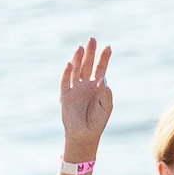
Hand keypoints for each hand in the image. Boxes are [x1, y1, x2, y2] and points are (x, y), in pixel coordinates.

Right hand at [58, 38, 112, 152]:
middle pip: (88, 65)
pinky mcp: (65, 95)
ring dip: (78, 58)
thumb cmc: (97, 121)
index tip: (108, 46)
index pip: (101, 69)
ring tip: (81, 47)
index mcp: (97, 87)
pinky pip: (65, 82)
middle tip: (92, 39)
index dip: (104, 58)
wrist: (84, 134)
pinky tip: (70, 64)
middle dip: (90, 52)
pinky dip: (66, 73)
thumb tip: (102, 79)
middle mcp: (85, 85)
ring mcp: (74, 89)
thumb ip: (105, 94)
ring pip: (76, 70)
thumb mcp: (106, 107)